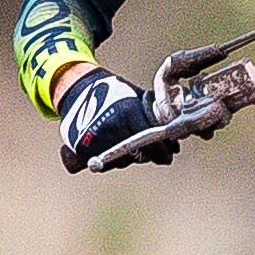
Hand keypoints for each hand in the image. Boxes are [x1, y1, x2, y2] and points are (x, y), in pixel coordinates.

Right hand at [57, 69, 172, 172]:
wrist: (77, 90)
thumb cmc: (113, 93)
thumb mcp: (135, 97)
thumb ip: (153, 115)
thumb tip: (177, 132)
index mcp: (126, 112)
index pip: (150, 140)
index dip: (163, 151)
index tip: (171, 155)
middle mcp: (110, 126)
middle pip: (137, 154)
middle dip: (148, 155)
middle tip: (155, 153)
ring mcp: (94, 139)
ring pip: (120, 161)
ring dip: (129, 158)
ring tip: (131, 148)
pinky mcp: (80, 148)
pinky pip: (102, 164)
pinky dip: (110, 160)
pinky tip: (113, 151)